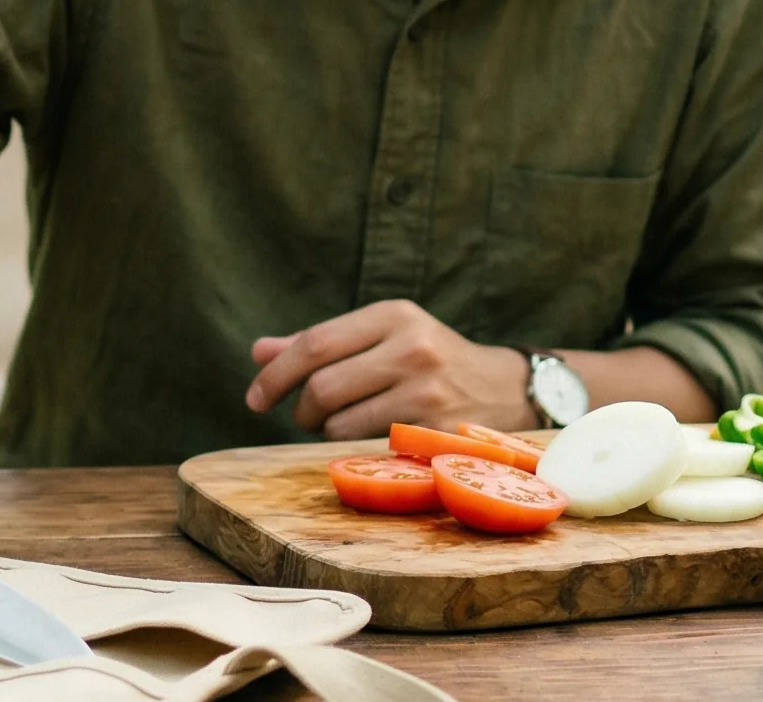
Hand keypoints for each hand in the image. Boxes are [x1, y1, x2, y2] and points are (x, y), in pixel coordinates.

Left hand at [242, 300, 532, 438]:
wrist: (507, 390)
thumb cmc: (430, 361)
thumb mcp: (383, 337)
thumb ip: (321, 344)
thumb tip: (258, 352)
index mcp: (393, 314)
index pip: (314, 344)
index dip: (275, 375)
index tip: (254, 399)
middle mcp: (411, 346)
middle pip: (321, 387)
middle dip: (301, 409)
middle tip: (305, 416)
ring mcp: (426, 390)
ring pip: (340, 424)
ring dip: (326, 432)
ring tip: (342, 424)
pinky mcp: (435, 429)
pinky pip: (368, 447)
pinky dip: (355, 447)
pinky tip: (369, 438)